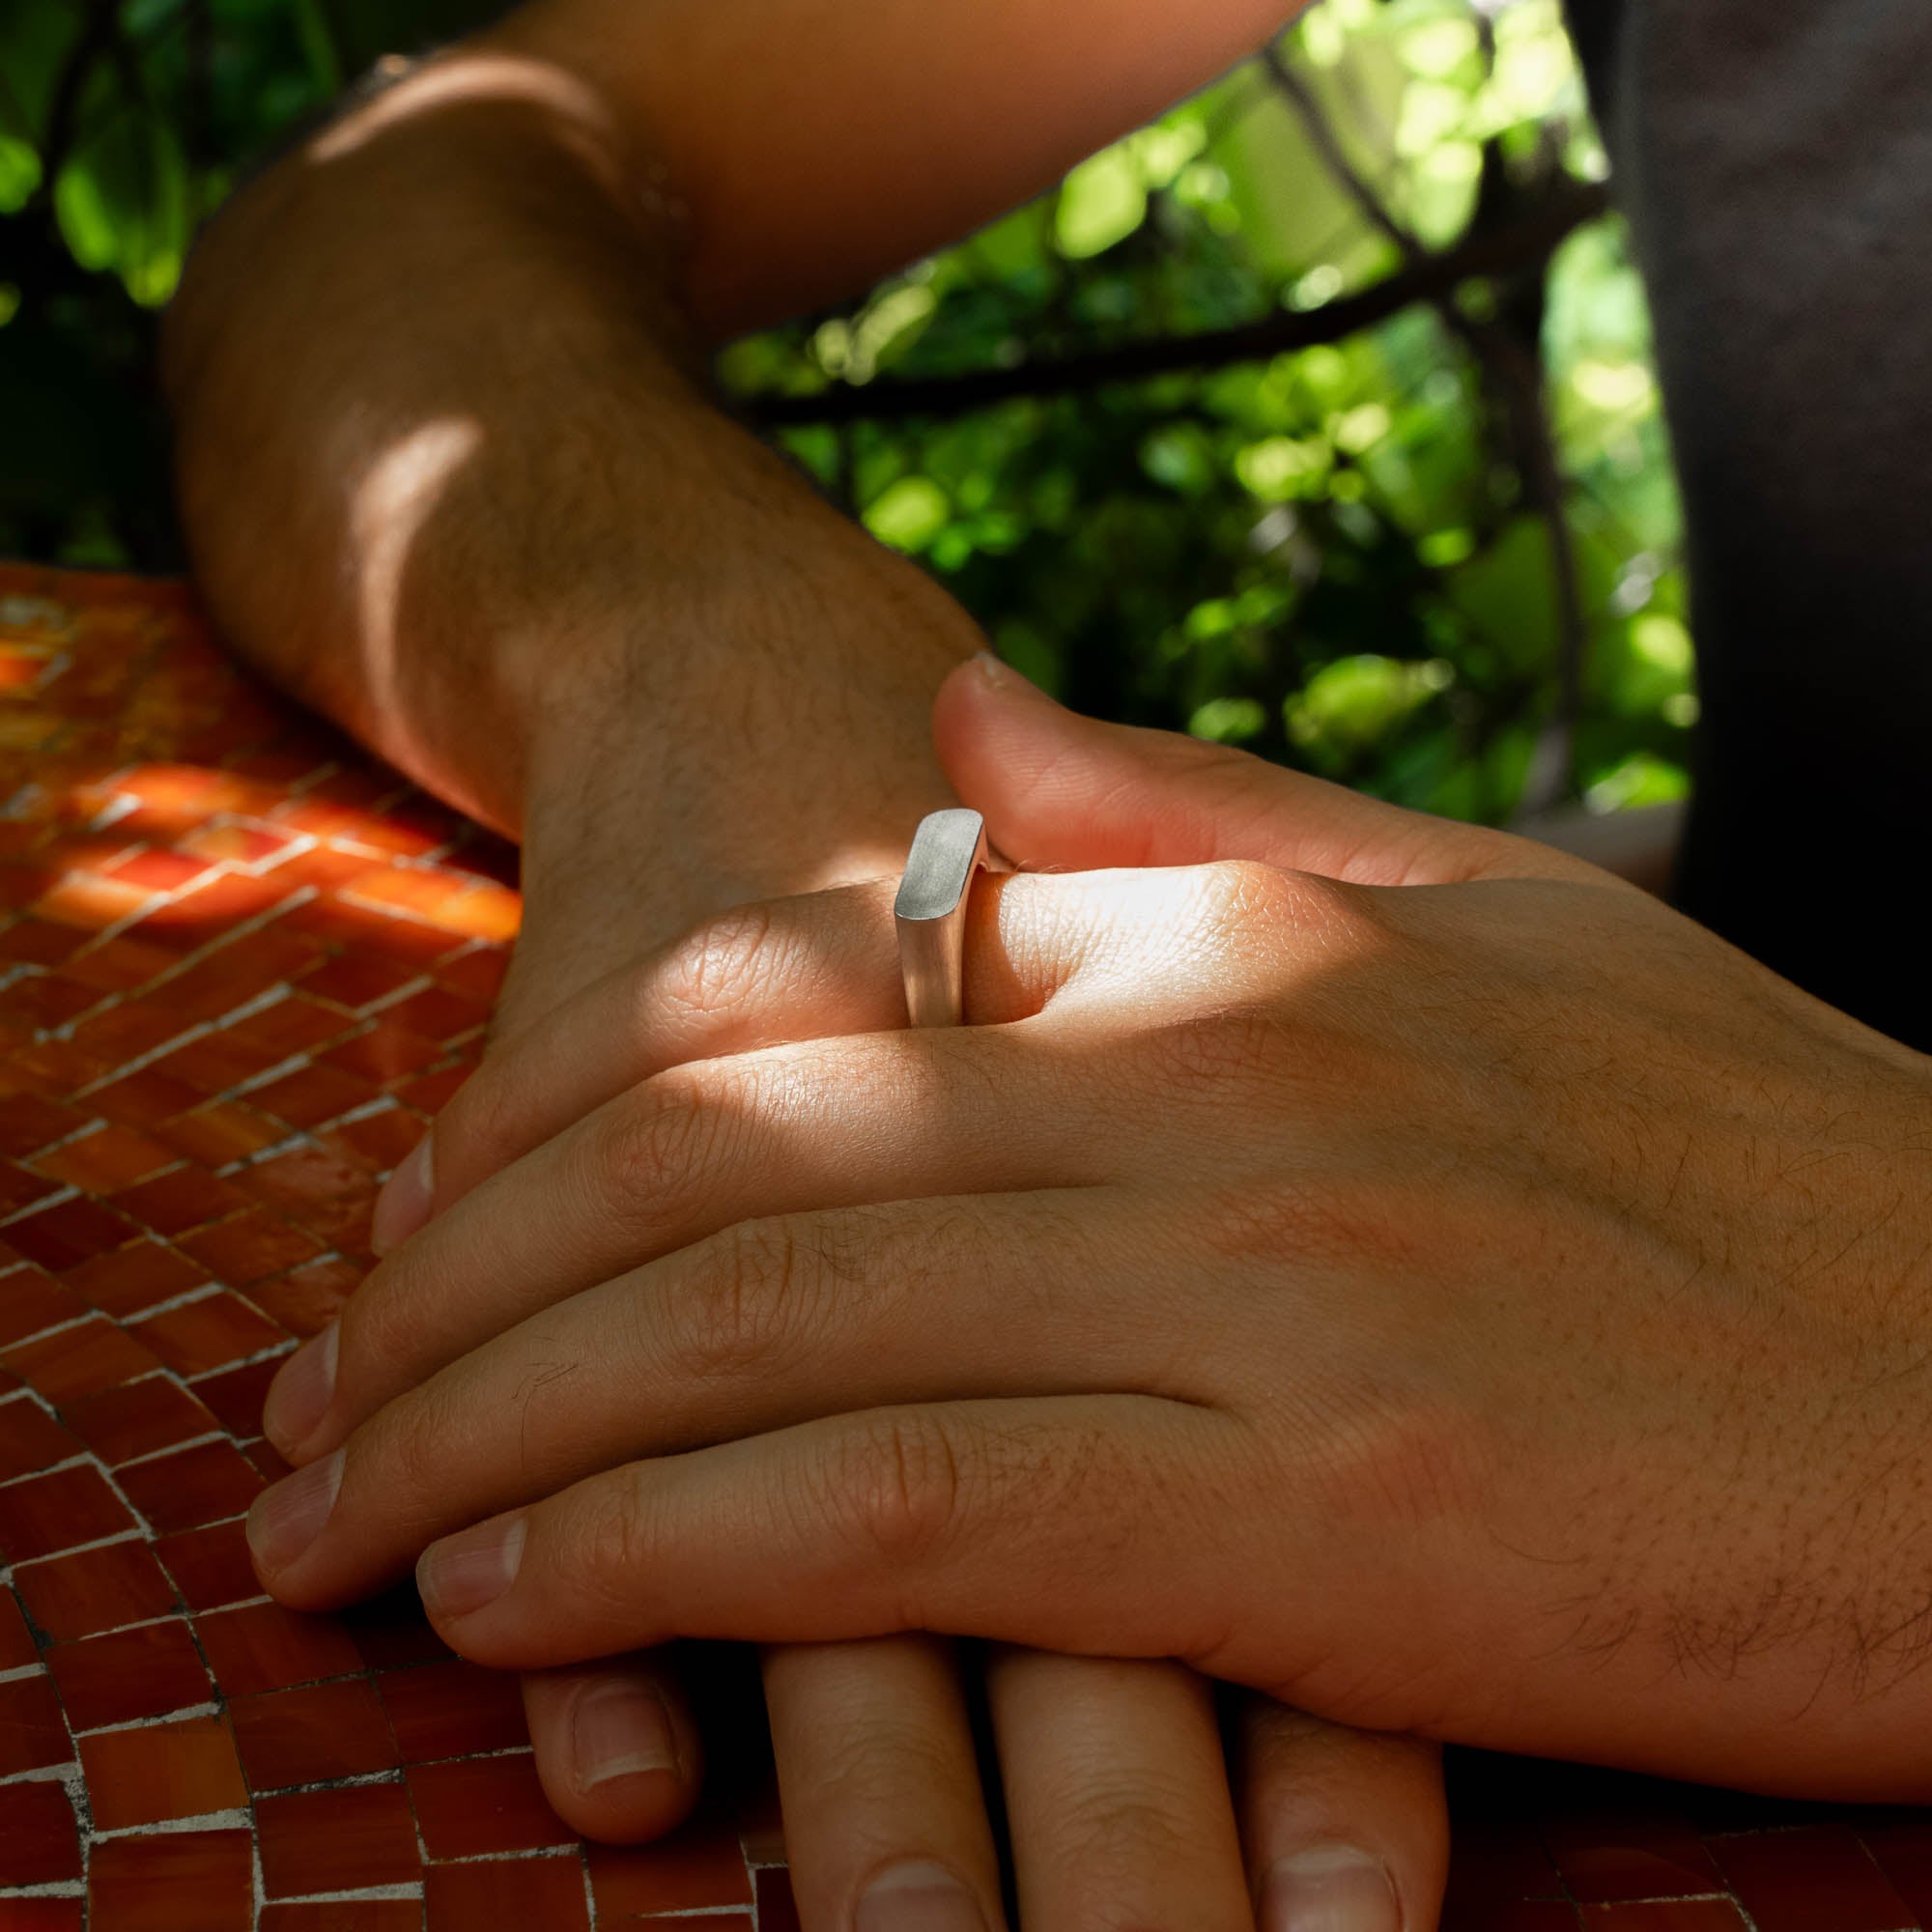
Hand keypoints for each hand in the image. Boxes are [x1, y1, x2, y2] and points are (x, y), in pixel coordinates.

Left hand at [279, 661, 1450, 1926]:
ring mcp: (1253, 1284)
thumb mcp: (1483, 926)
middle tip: (314, 1385)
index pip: (793, 986)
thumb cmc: (1764, 1177)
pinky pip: (892, 1513)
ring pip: (762, 1330)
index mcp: (1237, 943)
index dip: (556, 1101)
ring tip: (346, 1505)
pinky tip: (518, 1598)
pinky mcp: (1307, 1509)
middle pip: (717, 1156)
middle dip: (465, 1282)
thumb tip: (961, 731)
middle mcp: (1212, 1077)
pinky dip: (668, 1553)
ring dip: (504, 1428)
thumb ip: (1196, 820)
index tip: (430, 1218)